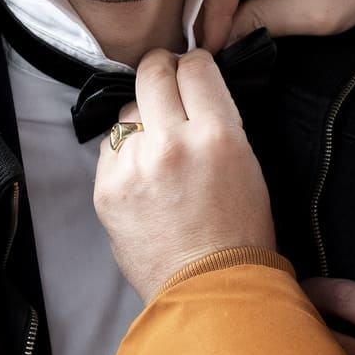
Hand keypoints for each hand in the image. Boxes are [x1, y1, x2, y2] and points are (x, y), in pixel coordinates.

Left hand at [94, 49, 275, 301]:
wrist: (209, 289)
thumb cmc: (239, 233)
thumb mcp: (247, 165)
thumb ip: (217, 123)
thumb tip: (191, 94)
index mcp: (218, 135)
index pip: (196, 68)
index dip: (193, 64)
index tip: (191, 70)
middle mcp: (172, 142)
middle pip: (152, 73)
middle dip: (160, 70)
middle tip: (164, 78)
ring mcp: (134, 165)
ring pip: (128, 111)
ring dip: (142, 118)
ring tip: (158, 146)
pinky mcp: (107, 187)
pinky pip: (111, 147)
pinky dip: (125, 152)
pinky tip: (143, 173)